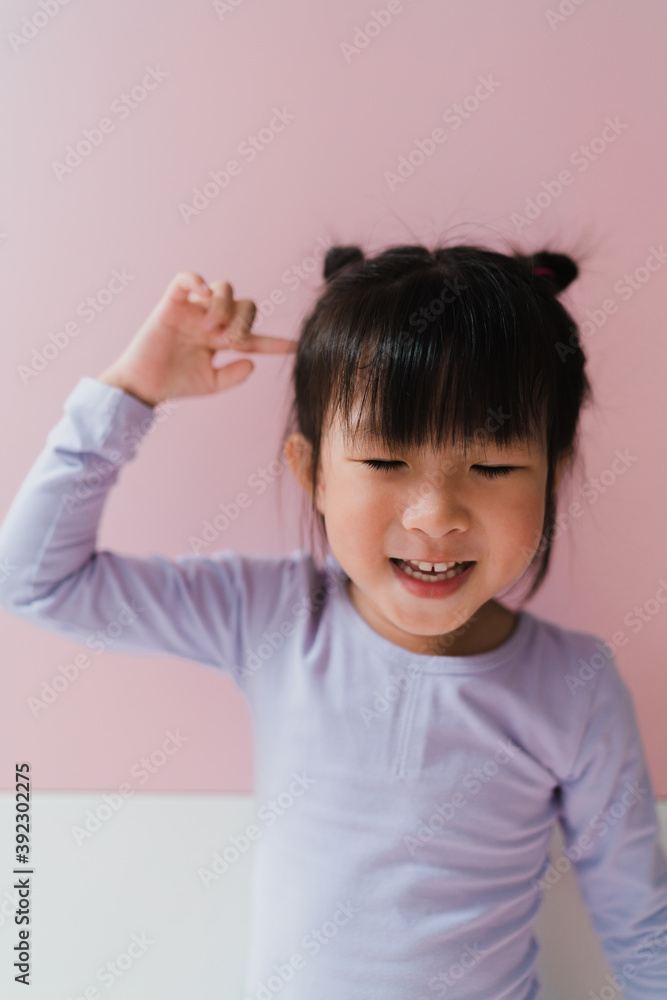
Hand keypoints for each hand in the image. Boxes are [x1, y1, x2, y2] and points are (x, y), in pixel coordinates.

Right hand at [97, 271, 296, 406]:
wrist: (145, 385)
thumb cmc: (176, 383)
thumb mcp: (211, 384)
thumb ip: (234, 375)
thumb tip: (252, 362)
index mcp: (223, 340)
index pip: (256, 337)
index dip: (276, 342)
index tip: (296, 347)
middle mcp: (212, 320)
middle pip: (246, 305)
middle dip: (244, 322)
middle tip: (228, 342)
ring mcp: (193, 309)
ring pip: (224, 288)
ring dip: (225, 308)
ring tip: (211, 331)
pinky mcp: (172, 303)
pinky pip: (186, 278)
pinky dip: (197, 281)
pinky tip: (205, 297)